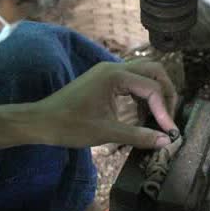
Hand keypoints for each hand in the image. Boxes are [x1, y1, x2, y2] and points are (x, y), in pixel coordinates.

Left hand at [35, 60, 178, 149]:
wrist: (40, 122)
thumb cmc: (69, 126)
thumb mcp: (106, 132)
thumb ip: (139, 136)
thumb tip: (165, 142)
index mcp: (115, 76)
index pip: (152, 88)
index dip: (164, 111)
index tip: (169, 132)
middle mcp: (114, 68)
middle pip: (154, 71)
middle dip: (166, 93)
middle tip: (169, 117)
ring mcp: (109, 73)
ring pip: (145, 74)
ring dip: (155, 94)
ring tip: (158, 118)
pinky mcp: (105, 81)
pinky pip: (133, 82)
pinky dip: (142, 97)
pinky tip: (142, 116)